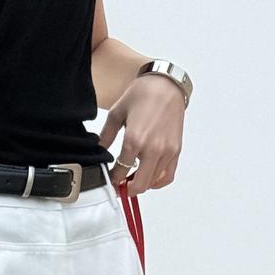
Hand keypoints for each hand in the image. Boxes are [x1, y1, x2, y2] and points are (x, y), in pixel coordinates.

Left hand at [97, 74, 185, 192]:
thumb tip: (98, 151)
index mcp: (135, 140)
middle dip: (127, 189)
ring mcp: (166, 151)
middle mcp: (153, 149)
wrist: (166, 85)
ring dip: (142, 184)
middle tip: (120, 186)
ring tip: (133, 179)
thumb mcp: (116, 114)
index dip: (113, 180)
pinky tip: (149, 177)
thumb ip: (106, 136)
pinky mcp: (176, 151)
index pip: (120, 172)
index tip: (110, 180)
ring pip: (153, 183)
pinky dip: (158, 182)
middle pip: (138, 184)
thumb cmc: (143, 95)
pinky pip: (168, 176)